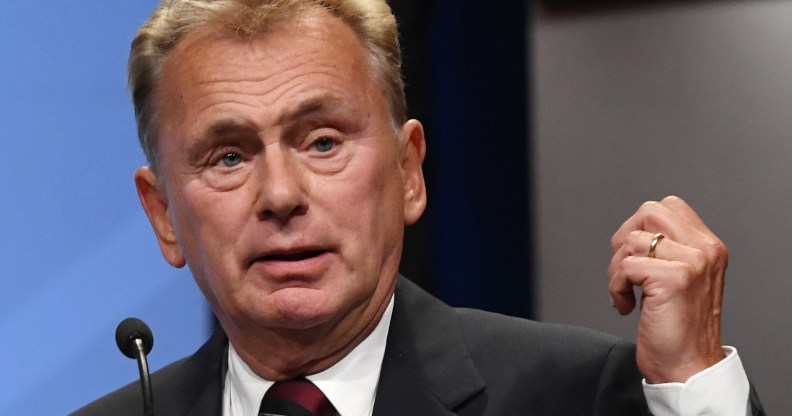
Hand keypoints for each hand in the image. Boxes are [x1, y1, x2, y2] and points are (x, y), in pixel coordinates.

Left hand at [608, 196, 727, 382]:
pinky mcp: (674, 278)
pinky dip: (616, 288)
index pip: (668, 207)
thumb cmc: (678, 327)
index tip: (635, 256)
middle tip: (625, 271)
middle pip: (649, 212)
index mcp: (708, 246)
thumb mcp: (682, 278)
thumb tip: (632, 233)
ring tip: (627, 294)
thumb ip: (668, 250)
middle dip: (625, 240)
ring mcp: (692, 262)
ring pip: (633, 241)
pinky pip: (626, 266)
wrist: (688, 367)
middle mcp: (705, 249)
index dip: (640, 227)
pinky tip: (626, 307)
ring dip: (617, 270)